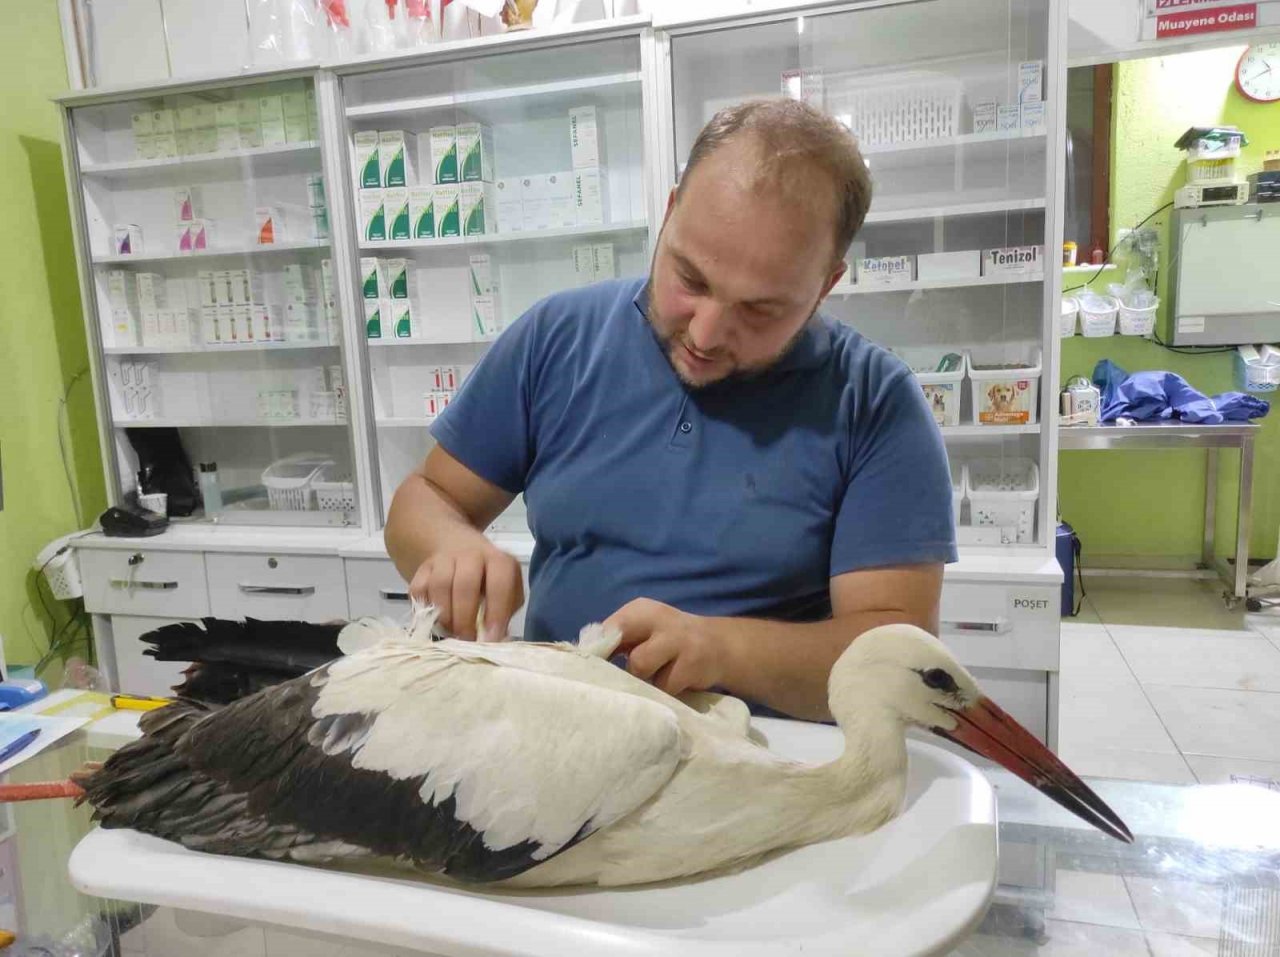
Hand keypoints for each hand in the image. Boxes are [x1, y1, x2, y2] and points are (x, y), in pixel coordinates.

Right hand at [407, 535, 522, 640]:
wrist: (460, 548)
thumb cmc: (490, 580)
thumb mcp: (508, 590)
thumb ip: (505, 612)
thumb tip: (496, 639)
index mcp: (498, 561)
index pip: (500, 584)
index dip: (496, 613)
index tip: (490, 638)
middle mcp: (471, 554)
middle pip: (465, 585)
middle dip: (465, 618)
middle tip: (466, 639)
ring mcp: (445, 558)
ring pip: (439, 586)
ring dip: (445, 615)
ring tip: (451, 630)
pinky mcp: (424, 567)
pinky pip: (419, 589)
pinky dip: (425, 608)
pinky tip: (435, 617)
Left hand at [605, 598, 725, 696]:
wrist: (719, 646)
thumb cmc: (669, 641)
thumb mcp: (645, 630)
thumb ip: (618, 639)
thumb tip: (587, 657)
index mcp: (641, 609)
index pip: (608, 628)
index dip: (598, 650)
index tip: (594, 667)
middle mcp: (658, 618)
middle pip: (618, 642)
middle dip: (621, 664)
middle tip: (626, 673)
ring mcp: (677, 640)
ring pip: (640, 667)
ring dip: (643, 678)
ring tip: (655, 675)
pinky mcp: (691, 665)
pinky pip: (662, 686)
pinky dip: (662, 690)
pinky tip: (673, 682)